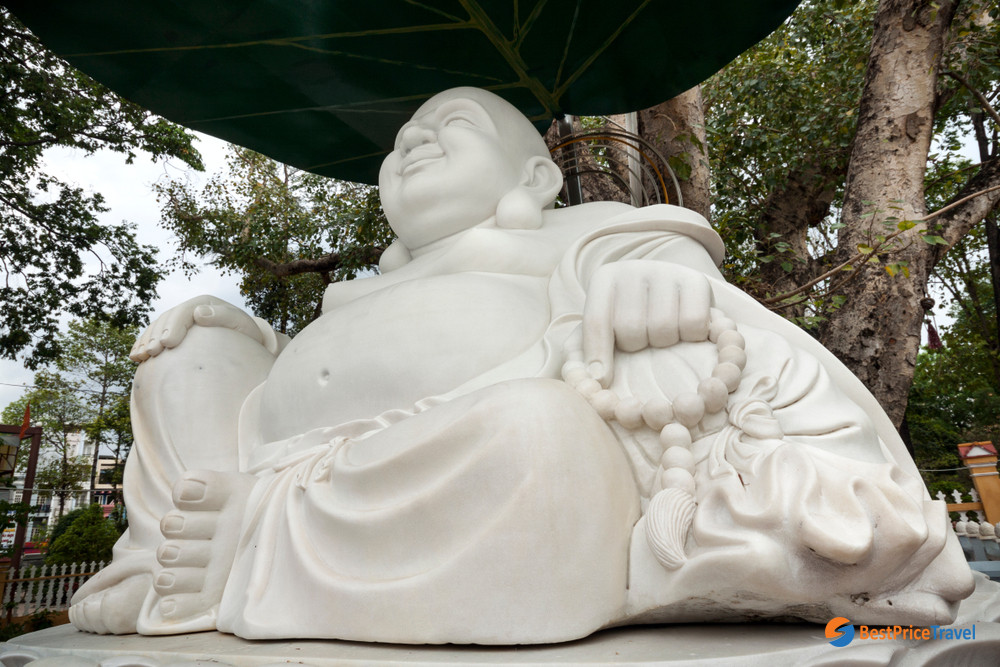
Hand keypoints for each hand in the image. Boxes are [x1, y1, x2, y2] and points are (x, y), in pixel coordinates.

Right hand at [130, 295, 265, 361]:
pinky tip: (135, 357)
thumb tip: (199, 313)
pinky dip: (143, 345)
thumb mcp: (241, 324)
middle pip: (167, 319)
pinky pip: (153, 337)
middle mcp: (189, 310)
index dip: (174, 325)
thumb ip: (224, 317)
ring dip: (146, 341)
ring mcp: (179, 321)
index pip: (185, 311)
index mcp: (204, 303)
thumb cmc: (245, 334)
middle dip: (157, 335)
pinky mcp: (172, 333)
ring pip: (157, 328)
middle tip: (153, 352)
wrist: (243, 342)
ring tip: (140, 356)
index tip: (168, 343)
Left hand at [582, 261, 712, 386]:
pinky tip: (684, 330)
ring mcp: (667, 271)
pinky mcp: (696, 279)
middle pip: (631, 329)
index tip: (602, 381)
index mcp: (604, 278)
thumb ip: (582, 350)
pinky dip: (691, 337)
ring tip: (662, 335)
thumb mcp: (601, 327)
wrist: (670, 292)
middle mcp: (634, 268)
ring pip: (663, 329)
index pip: (597, 320)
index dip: (597, 354)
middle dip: (636, 347)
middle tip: (642, 341)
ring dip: (664, 343)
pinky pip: (693, 324)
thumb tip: (589, 377)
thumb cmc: (629, 316)